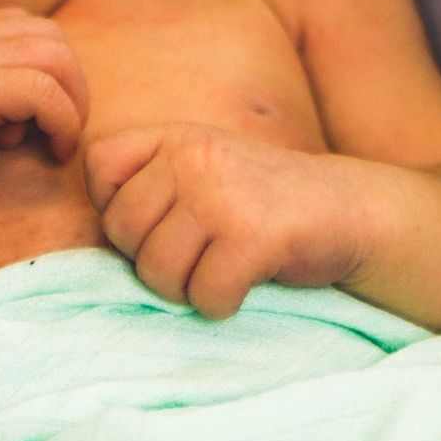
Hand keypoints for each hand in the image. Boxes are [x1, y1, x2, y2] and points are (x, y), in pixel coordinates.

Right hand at [0, 8, 89, 210]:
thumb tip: (47, 107)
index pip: (34, 29)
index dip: (53, 73)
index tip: (41, 120)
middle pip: (53, 39)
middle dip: (72, 87)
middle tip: (59, 133)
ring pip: (55, 58)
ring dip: (69, 105)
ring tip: (54, 142)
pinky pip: (42, 91)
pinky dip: (59, 121)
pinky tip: (48, 149)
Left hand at [83, 124, 366, 317]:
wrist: (352, 210)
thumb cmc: (264, 204)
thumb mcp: (204, 169)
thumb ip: (151, 183)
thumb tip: (88, 234)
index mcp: (176, 136)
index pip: (99, 167)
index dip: (116, 207)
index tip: (159, 221)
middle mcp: (194, 157)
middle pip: (122, 231)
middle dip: (152, 261)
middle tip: (196, 258)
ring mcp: (222, 195)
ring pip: (157, 270)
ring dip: (186, 289)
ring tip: (219, 271)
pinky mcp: (252, 237)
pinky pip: (204, 294)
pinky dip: (221, 303)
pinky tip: (245, 285)